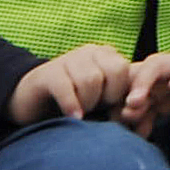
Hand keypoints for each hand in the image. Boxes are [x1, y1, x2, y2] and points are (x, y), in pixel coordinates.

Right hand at [7, 44, 135, 127]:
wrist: (33, 102)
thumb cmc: (76, 103)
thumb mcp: (101, 100)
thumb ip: (120, 101)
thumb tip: (136, 112)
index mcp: (107, 56)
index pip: (126, 69)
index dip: (121, 94)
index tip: (109, 109)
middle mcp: (89, 52)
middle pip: (114, 71)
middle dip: (108, 96)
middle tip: (95, 109)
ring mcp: (67, 59)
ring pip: (91, 79)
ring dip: (88, 102)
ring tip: (81, 112)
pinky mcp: (47, 74)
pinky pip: (66, 87)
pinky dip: (72, 105)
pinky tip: (74, 117)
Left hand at [119, 40, 169, 132]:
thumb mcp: (164, 105)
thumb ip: (146, 117)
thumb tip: (133, 136)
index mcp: (144, 78)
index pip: (122, 88)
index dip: (113, 106)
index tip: (113, 127)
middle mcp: (155, 68)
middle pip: (132, 74)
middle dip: (122, 93)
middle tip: (119, 115)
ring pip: (154, 66)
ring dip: (143, 83)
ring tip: (136, 101)